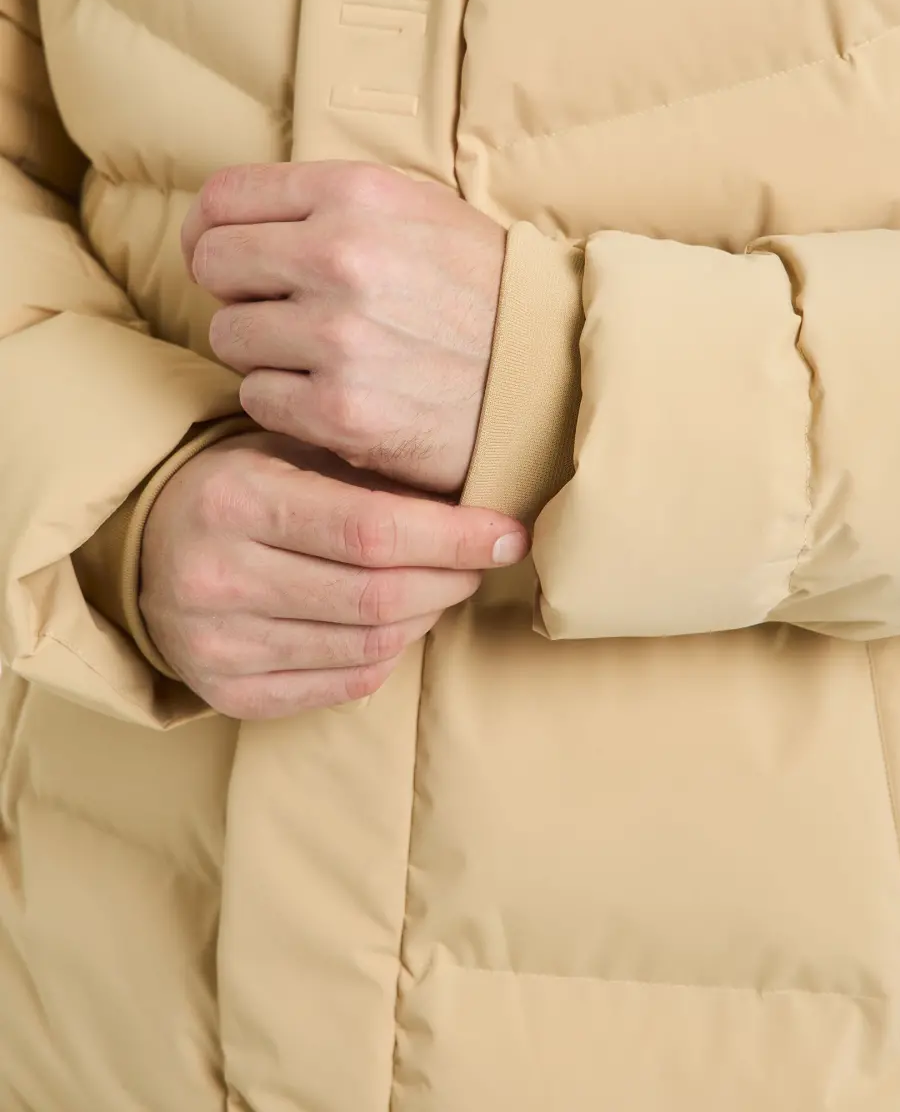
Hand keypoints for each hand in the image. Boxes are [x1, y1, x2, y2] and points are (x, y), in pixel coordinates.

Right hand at [140, 432, 526, 718]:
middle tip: (481, 561)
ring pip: (369, 646)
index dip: (455, 537)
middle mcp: (219, 577)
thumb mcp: (287, 452)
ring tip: (440, 587)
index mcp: (236, 501)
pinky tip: (396, 623)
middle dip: (452, 579)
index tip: (509, 534)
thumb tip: (473, 503)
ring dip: (426, 618)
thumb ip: (365, 474)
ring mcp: (219, 644)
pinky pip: (344, 686)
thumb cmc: (239, 488)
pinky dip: (388, 655)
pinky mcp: (226, 692)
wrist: (145, 548)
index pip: (371, 530)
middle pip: (378, 596)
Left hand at [182, 162, 506, 494]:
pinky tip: (332, 397)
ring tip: (322, 358)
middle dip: (238, 293)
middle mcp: (339, 259)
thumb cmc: (481, 294)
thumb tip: (230, 219)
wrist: (549, 378)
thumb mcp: (418, 212)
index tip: (224, 259)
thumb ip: (328, 204)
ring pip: (230, 338)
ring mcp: (337, 340)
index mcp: (355, 197)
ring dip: (264, 353)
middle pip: (213, 268)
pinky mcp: (340, 412)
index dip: (210, 233)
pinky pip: (258, 399)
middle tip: (282, 314)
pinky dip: (285, 404)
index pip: (222, 201)